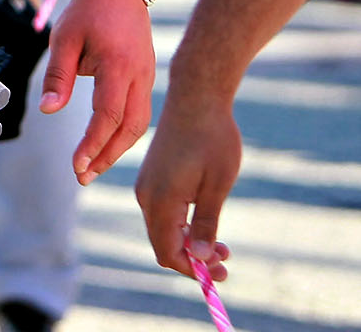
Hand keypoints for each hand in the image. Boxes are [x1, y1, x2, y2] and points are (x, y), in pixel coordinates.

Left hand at [40, 0, 155, 183]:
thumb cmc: (85, 13)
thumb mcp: (64, 38)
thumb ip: (57, 75)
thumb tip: (49, 109)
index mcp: (119, 66)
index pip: (108, 115)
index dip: (93, 144)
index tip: (76, 166)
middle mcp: (140, 76)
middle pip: (130, 128)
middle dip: (107, 156)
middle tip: (83, 176)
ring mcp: (148, 78)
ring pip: (139, 124)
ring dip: (117, 148)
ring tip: (92, 167)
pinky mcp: (147, 78)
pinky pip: (140, 113)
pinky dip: (124, 133)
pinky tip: (105, 144)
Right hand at [135, 82, 238, 281]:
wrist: (196, 99)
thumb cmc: (212, 140)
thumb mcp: (216, 185)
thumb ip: (205, 222)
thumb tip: (198, 257)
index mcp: (160, 200)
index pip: (166, 251)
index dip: (192, 269)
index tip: (220, 273)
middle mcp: (146, 195)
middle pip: (162, 243)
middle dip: (192, 259)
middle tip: (226, 263)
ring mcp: (147, 186)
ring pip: (162, 229)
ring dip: (188, 243)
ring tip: (222, 246)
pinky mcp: (152, 178)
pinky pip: (163, 213)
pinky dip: (182, 226)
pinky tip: (204, 222)